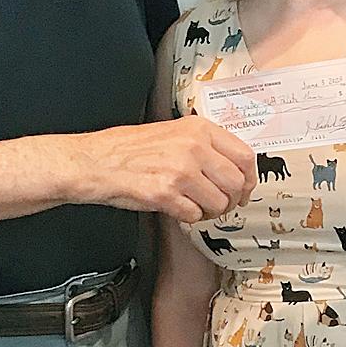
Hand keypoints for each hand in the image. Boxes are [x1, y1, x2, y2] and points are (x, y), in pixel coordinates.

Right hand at [65, 117, 256, 222]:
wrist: (96, 161)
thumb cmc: (130, 149)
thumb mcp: (173, 132)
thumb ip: (204, 144)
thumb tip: (234, 166)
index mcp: (199, 129)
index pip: (245, 156)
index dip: (249, 178)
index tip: (244, 188)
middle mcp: (193, 147)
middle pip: (237, 183)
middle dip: (232, 200)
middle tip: (221, 204)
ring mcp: (180, 171)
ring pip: (219, 203)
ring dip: (210, 211)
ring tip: (195, 206)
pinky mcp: (165, 194)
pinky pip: (195, 216)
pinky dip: (189, 217)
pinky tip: (177, 208)